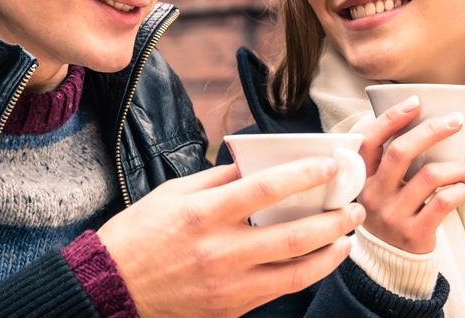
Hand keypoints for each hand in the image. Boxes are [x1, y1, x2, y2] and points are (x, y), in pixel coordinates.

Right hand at [97, 158, 365, 317]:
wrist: (110, 288)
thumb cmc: (139, 234)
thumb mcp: (174, 193)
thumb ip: (218, 177)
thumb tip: (257, 162)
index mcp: (204, 214)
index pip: (267, 189)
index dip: (306, 175)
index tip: (332, 165)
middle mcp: (220, 251)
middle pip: (293, 236)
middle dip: (333, 220)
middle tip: (354, 206)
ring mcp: (227, 286)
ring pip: (296, 272)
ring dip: (330, 252)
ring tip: (348, 236)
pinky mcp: (230, 308)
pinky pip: (279, 291)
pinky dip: (306, 274)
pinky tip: (320, 259)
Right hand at [357, 96, 464, 252]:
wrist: (390, 260)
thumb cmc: (391, 210)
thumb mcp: (380, 186)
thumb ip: (392, 161)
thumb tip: (427, 125)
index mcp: (363, 177)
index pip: (370, 140)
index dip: (391, 118)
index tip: (415, 102)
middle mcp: (374, 194)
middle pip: (401, 151)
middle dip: (432, 131)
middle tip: (455, 122)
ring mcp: (392, 214)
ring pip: (429, 176)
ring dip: (458, 167)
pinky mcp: (413, 233)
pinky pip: (443, 203)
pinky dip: (460, 190)